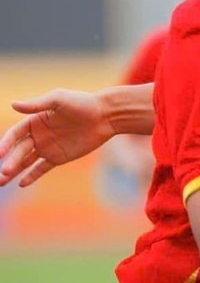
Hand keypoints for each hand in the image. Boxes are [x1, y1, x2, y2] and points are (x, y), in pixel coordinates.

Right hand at [0, 89, 116, 186]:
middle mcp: (38, 135)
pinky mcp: (58, 157)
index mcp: (35, 121)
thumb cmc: (82, 103)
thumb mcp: (59, 99)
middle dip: (9, 162)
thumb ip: (36, 104)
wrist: (106, 115)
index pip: (15, 134)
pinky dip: (31, 176)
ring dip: (14, 171)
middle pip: (18, 151)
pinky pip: (41, 168)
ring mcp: (47, 147)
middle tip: (2, 173)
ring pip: (25, 162)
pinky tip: (21, 183)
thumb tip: (12, 104)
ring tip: (1, 181)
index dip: (6, 144)